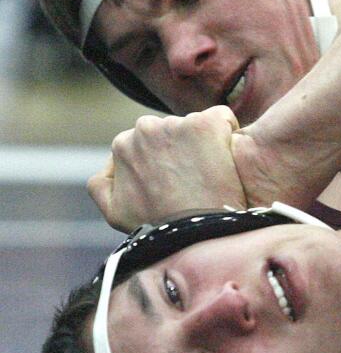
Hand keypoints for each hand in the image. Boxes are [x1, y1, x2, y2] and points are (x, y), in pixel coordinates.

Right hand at [88, 106, 247, 231]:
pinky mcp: (209, 124)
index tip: (179, 181)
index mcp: (123, 144)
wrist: (194, 233)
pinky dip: (227, 134)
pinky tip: (227, 157)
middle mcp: (147, 127)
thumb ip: (101, 185)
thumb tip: (110, 166)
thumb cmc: (158, 228)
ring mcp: (178, 124)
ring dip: (205, 143)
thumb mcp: (115, 212)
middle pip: (174, 130)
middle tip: (195, 178)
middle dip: (184, 148)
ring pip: (197, 125)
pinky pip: (223, 119)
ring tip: (211, 174)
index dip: (168, 162)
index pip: (151, 142)